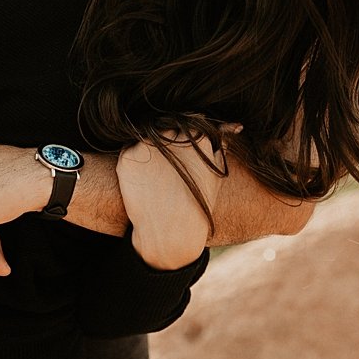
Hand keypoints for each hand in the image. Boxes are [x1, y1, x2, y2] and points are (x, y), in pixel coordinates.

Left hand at [118, 135, 229, 269]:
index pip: (189, 126)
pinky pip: (130, 154)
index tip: (183, 159)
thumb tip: (230, 129)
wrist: (171, 231)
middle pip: (166, 130)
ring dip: (150, 153)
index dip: (184, 143)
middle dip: (166, 146)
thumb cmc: (197, 205)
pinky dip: (134, 165)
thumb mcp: (216, 176)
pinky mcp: (128, 157)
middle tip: (167, 171)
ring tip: (156, 179)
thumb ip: (219, 148)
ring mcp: (147, 145)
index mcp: (198, 137)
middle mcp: (172, 136)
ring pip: (147, 140)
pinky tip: (142, 182)